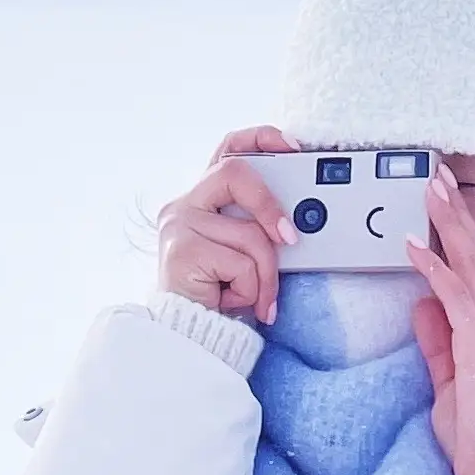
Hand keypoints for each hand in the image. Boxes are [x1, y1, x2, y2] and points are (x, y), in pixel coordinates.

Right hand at [157, 126, 298, 323]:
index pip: (228, 150)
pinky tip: (232, 301)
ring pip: (250, 233)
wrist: (190, 336)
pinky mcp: (182, 252)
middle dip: (270, 206)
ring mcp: (179, 226)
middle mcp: (184, 205)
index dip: (260, 139)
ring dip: (266, 274)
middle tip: (290, 238)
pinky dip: (251, 290)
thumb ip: (258, 228)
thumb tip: (296, 225)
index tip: (292, 147)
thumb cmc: (220, 294)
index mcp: (202, 199)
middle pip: (235, 174)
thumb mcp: (245, 252)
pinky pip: (242, 264)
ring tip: (258, 298)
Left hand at [408, 168, 474, 474]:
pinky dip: (435, 267)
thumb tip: (422, 304)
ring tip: (430, 190)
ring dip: (448, 225)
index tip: (442, 200)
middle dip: (456, 213)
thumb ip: (439, 342)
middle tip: (437, 175)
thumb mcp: (448, 378)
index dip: (459, 232)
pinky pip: (456, 297)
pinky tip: (415, 245)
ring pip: (471, 265)